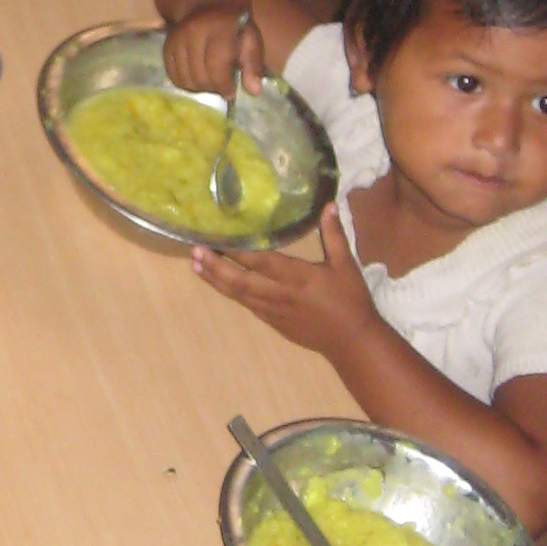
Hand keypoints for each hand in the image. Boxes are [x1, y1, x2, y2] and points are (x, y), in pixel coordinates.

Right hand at [162, 4, 264, 98]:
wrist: (210, 4)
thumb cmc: (235, 26)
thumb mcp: (251, 40)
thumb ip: (253, 65)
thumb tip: (254, 91)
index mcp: (219, 27)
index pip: (216, 65)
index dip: (223, 84)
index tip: (230, 94)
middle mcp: (193, 30)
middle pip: (199, 75)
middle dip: (212, 87)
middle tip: (221, 86)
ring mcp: (177, 38)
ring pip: (185, 78)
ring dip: (199, 87)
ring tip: (210, 81)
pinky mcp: (167, 45)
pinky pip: (173, 75)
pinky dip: (185, 83)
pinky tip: (197, 77)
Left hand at [191, 196, 375, 344]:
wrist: (351, 341)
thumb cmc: (350, 299)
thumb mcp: (345, 264)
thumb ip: (334, 234)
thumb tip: (328, 204)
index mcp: (297, 278)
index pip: (261, 262)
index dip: (237, 251)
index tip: (217, 238)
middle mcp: (279, 295)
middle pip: (240, 281)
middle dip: (215, 266)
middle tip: (195, 251)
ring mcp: (273, 311)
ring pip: (238, 295)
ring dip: (215, 280)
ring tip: (195, 265)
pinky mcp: (272, 322)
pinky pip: (246, 305)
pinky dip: (229, 293)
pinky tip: (217, 283)